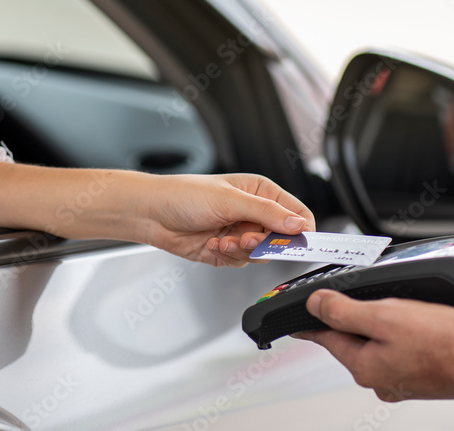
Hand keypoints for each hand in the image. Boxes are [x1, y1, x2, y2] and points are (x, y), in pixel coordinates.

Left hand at [143, 173, 314, 267]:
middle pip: (281, 239)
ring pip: (260, 254)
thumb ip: (266, 213)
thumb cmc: (184, 195)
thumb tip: (297, 224)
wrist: (152, 213)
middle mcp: (253, 212)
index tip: (297, 243)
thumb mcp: (230, 200)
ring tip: (224, 239)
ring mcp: (240, 232)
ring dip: (242, 250)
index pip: (296, 213)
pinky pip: (241, 262)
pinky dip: (228, 256)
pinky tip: (212, 243)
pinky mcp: (227, 250)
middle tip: (246, 239)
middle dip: (263, 242)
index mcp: (260, 192)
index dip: (301, 230)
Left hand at [296, 290, 453, 400]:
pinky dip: (395, 333)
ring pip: (373, 345)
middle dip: (343, 319)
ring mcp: (400, 380)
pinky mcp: (420, 376)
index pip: (324, 338)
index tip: (292, 317)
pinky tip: (409, 321)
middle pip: (348, 341)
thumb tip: (314, 305)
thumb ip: (345, 311)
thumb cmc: (446, 343)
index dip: (308, 320)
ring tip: (379, 304)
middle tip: (338, 298)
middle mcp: (379, 378)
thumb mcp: (386, 316)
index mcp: (364, 366)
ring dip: (372, 324)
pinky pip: (396, 350)